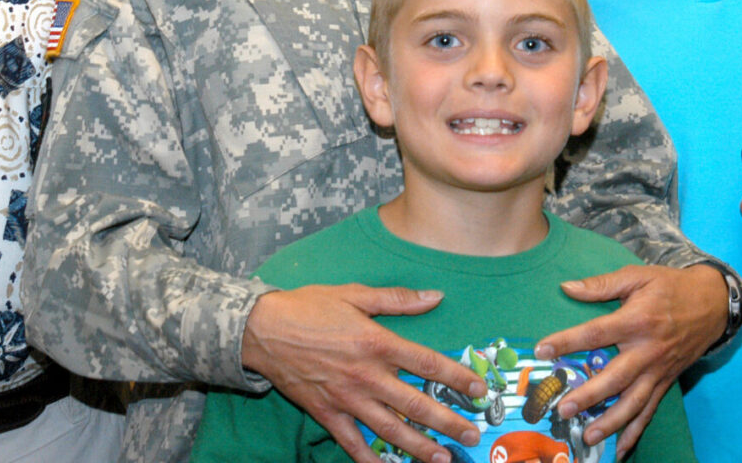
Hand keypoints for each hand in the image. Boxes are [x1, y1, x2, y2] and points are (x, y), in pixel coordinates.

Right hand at [242, 285, 484, 462]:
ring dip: (419, 446)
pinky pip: (352, 442)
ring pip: (390, 428)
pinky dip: (369, 459)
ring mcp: (346, 398)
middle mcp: (366, 375)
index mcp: (377, 342)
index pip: (427, 364)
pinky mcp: (326, 413)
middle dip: (447, 421)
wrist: (262, 329)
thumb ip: (397, 299)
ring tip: (443, 458)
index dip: (457, 377)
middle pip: (416, 404)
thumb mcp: (354, 294)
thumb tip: (435, 296)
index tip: (479, 390)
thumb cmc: (308, 307)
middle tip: (472, 435)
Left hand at [533, 263, 725, 455]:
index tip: (542, 351)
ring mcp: (658, 370)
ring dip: (611, 422)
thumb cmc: (670, 287)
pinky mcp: (666, 382)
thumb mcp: (637, 275)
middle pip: (615, 378)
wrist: (713, 304)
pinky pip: (650, 410)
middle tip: (564, 408)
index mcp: (636, 321)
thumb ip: (601, 284)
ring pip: (634, 402)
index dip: (566, 342)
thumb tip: (566, 287)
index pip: (595, 333)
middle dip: (589, 396)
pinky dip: (636, 432)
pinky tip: (621, 450)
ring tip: (589, 436)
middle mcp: (647, 350)